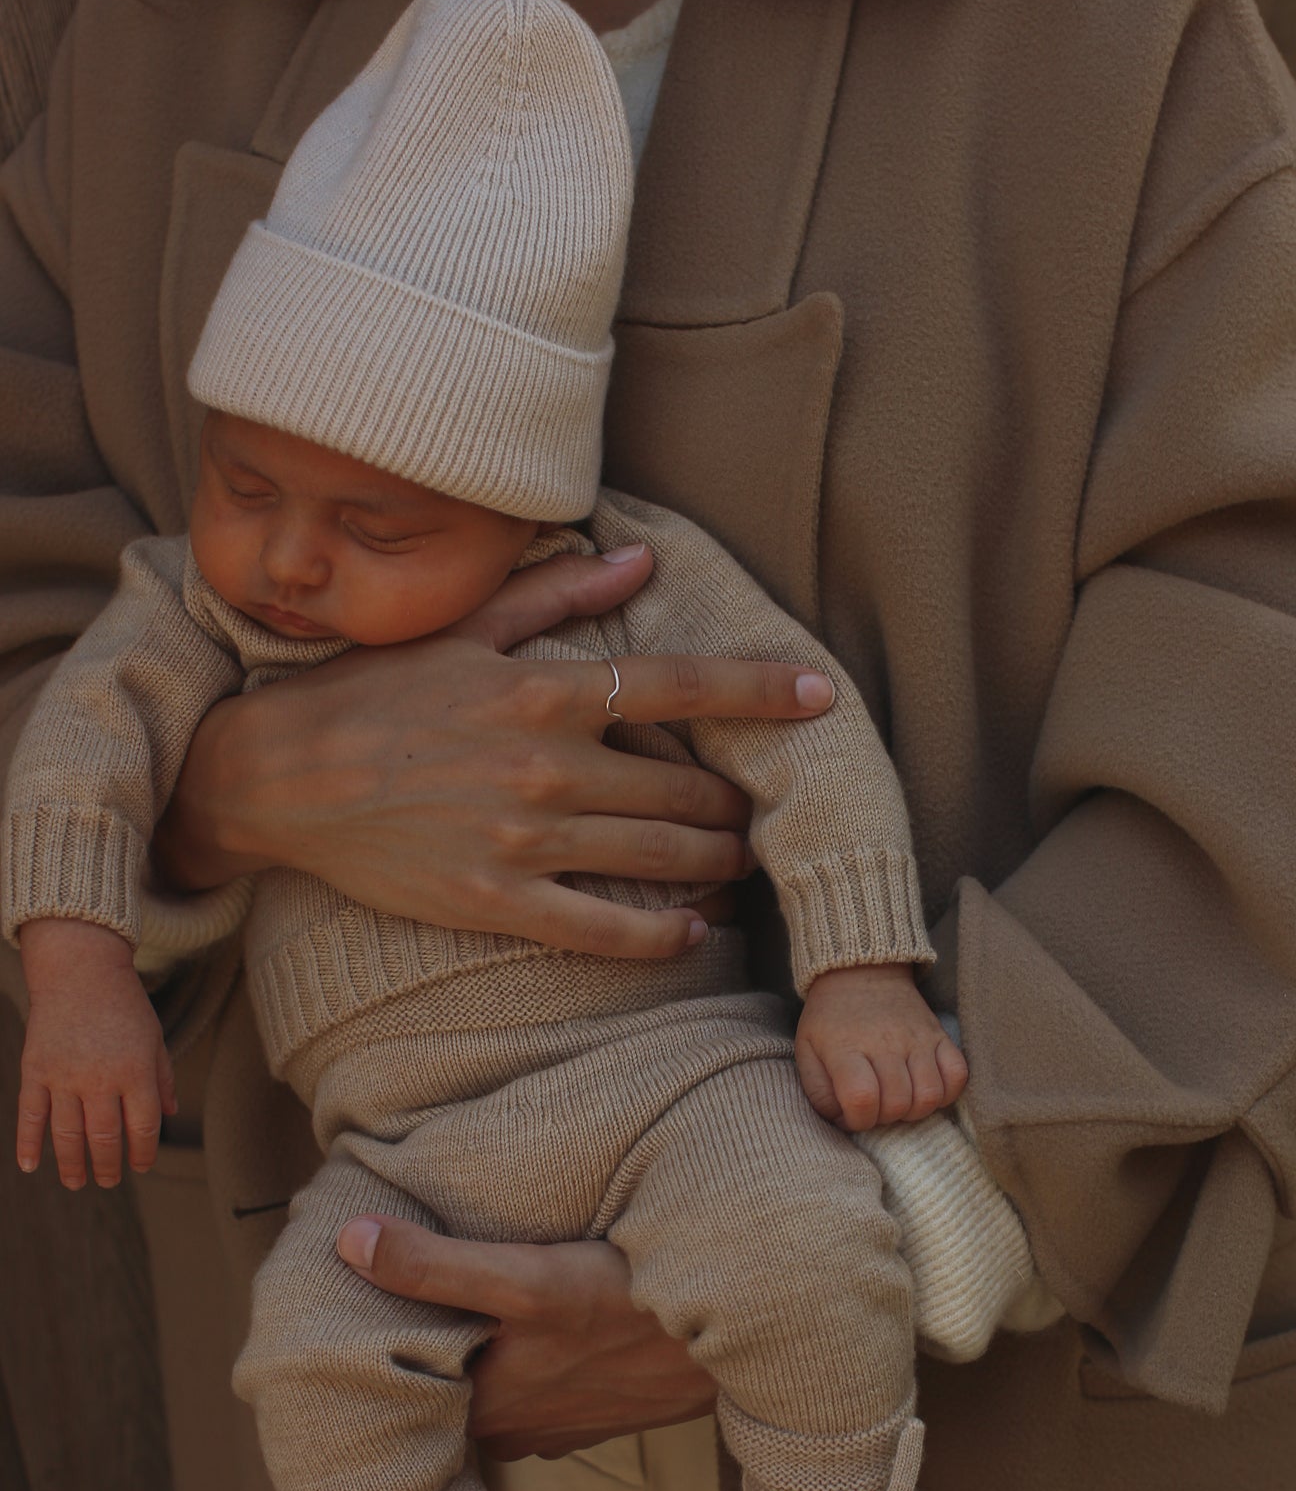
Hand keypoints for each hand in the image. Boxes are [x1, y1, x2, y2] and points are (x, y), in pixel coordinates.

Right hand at [16, 920, 177, 1187]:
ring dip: (72, 1165)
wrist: (79, 970)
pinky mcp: (36, 1069)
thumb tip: (168, 1115)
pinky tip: (31, 1167)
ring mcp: (64, 1075)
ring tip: (77, 1182)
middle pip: (105, 1138)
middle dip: (108, 1167)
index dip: (143, 1153)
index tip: (141, 1166)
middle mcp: (100, 1078)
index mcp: (136, 1072)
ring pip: (68, 1134)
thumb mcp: (154, 1038)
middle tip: (109, 1181)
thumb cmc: (123, 1005)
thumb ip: (162, 1078)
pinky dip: (28, 1143)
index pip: (143, 1127)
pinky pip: (30, 1114)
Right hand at [156, 544, 834, 960]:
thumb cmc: (371, 695)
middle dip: (736, 798)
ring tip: (737, 858)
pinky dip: (660, 933)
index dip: (761, 690)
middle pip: (687, 785)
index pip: (682, 683)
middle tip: (756, 804)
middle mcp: (550, 767)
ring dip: (715, 860)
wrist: (280, 779)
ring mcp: (528, 841)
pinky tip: (691, 929)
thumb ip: (557, 594)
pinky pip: (605, 929)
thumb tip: (641, 557)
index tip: (819, 696)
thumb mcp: (460, 629)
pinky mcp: (500, 901)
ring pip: (662, 855)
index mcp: (546, 691)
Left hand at [335, 1215, 714, 1458]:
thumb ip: (436, 1267)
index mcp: (487, 1405)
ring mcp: (562, 1427)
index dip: (381, 1342)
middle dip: (429, 1348)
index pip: (407, 1384)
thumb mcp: (530, 1281)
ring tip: (462, 1307)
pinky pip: (544, 1395)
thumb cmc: (631, 1307)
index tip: (354, 1304)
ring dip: (482, 1361)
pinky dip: (530, 1368)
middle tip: (400, 1295)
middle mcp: (517, 1430)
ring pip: (497, 1394)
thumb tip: (349, 1242)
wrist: (740, 1338)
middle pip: (451, 1389)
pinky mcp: (602, 1414)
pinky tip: (534, 1331)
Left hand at [794, 964, 968, 1129]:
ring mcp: (917, 1039)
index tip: (852, 1115)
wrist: (860, 972)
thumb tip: (843, 1120)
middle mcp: (885, 1043)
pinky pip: (958, 1075)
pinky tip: (925, 1090)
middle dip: (884, 1118)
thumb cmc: (830, 1019)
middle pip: (897, 1103)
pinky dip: (946, 1093)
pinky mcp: (939, 1035)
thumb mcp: (807, 1051)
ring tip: (898, 1101)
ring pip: (929, 1096)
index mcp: (846, 1048)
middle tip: (874, 1107)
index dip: (858, 1120)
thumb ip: (818, 1092)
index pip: (861, 1098)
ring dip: (914, 1110)